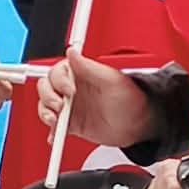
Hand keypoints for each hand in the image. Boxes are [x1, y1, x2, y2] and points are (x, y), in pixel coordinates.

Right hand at [36, 46, 157, 146]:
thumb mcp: (112, 80)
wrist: (141, 125)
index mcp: (82, 74)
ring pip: (47, 107)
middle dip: (48, 97)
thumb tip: (71, 53)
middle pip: (47, 88)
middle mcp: (74, 90)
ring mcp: (72, 108)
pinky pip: (55, 128)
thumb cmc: (133, 99)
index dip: (58, 81)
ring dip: (46, 114)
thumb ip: (88, 67)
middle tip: (59, 107)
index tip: (68, 91)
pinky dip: (52, 133)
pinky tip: (56, 136)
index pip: (58, 72)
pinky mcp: (73, 125)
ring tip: (56, 122)